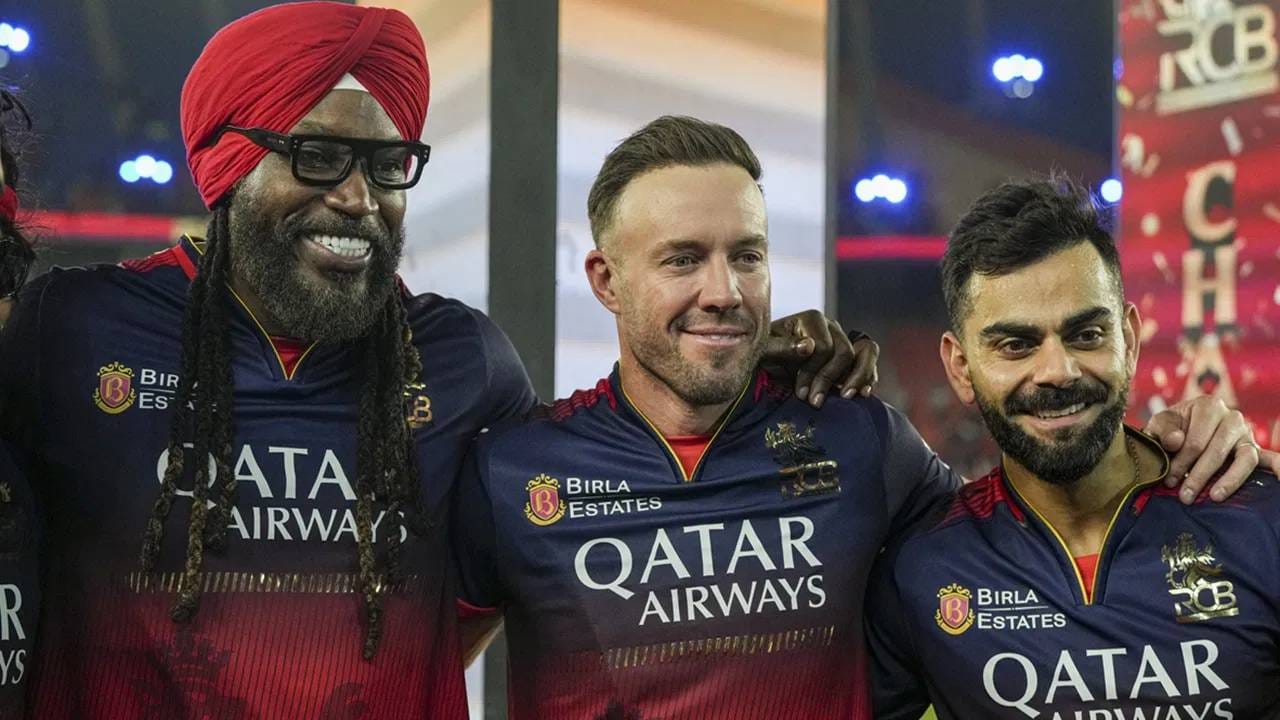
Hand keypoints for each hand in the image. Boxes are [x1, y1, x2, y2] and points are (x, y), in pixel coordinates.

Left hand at [761, 310, 878, 407]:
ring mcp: (844, 339)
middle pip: (844, 352)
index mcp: (811, 319)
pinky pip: (870, 358)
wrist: (768, 365)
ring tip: (846, 396)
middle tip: (815, 402)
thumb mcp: (765, 352)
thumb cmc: (764, 357)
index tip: (800, 393)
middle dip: (829, 379)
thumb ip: (782, 347)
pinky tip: (863, 393)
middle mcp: (831, 326)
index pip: (823, 347)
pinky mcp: (853, 354)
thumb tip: (809, 346)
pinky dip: (869, 375)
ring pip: (867, 350)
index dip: (813, 372)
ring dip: (858, 376)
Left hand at [1143, 396, 1272, 502]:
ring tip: (1215, 497)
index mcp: (1208, 406)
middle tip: (1185, 496)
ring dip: (1230, 480)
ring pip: (1246, 458)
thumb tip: (1176, 441)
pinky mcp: (1255, 450)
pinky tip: (1278, 479)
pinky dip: (1276, 468)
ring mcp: (1247, 435)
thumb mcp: (1160, 424)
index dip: (1182, 462)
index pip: (1197, 440)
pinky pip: (1270, 459)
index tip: (1170, 481)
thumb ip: (1163, 430)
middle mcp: (1232, 418)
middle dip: (1200, 476)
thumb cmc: (1171, 427)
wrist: (1182, 428)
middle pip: (1218, 451)